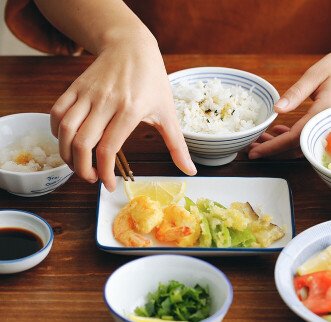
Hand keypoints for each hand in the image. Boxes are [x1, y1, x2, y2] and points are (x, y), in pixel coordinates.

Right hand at [50, 35, 195, 190]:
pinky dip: (57, 132)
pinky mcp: (75, 87)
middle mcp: (105, 102)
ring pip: (65, 129)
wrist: (131, 45)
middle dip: (82, 169)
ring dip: (66, 154)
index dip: (104, 173)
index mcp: (130, 110)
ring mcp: (87, 93)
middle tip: (91, 179)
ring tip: (77, 165)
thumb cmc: (152, 79)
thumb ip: (177, 145)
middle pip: (82, 143)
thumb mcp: (168, 113)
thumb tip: (190, 171)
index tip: (108, 185)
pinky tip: (68, 142)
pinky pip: (57, 112)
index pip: (108, 149)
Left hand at [248, 36, 330, 159]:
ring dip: (280, 146)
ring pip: (301, 146)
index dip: (272, 147)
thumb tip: (277, 110)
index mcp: (324, 112)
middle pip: (295, 148)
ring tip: (262, 139)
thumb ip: (297, 92)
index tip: (254, 153)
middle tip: (251, 148)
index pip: (293, 138)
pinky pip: (309, 140)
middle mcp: (328, 126)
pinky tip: (280, 132)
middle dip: (271, 150)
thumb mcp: (318, 72)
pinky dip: (292, 140)